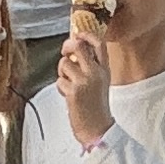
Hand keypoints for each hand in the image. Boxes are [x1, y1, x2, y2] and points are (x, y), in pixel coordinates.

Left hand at [58, 27, 111, 146]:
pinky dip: (61, 88)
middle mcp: (96, 73)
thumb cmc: (96, 107)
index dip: (86, 35)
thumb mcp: (100, 83)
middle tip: (65, 52)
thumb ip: (91, 66)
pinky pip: (60, 81)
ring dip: (62, 72)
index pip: (99, 43)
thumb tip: (75, 51)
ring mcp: (84, 82)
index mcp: (104, 70)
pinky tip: (68, 96)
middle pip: (78, 47)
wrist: (97, 129)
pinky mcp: (73, 92)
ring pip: (65, 64)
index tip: (78, 34)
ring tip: (68, 83)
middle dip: (67, 46)